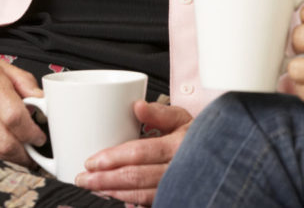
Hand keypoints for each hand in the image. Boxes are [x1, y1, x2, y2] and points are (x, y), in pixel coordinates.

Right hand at [0, 54, 43, 164]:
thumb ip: (24, 81)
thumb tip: (42, 99)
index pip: (15, 117)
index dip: (31, 132)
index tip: (40, 137)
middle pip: (5, 142)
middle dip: (24, 153)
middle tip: (34, 153)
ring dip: (11, 157)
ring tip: (22, 155)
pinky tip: (3, 149)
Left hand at [75, 101, 192, 205]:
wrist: (220, 157)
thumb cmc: (200, 137)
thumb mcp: (184, 119)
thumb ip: (160, 113)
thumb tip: (137, 106)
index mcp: (177, 145)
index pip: (139, 152)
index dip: (112, 158)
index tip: (92, 160)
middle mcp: (178, 168)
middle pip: (134, 176)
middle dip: (104, 179)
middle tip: (83, 178)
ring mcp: (176, 186)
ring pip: (139, 193)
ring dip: (112, 192)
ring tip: (93, 187)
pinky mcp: (174, 197)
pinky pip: (148, 202)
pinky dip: (128, 200)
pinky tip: (114, 195)